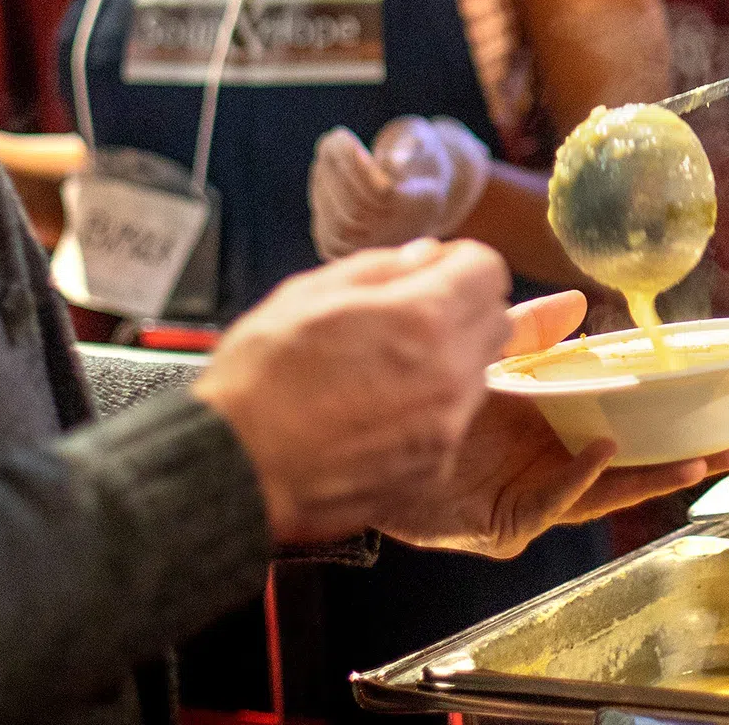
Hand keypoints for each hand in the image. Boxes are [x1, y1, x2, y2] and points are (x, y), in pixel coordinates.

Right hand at [196, 239, 512, 543]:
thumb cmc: (259, 378)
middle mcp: (450, 374)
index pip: (489, 270)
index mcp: (423, 318)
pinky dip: (428, 411)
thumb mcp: (307, 294)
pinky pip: (451, 423)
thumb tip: (426, 257)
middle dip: (462, 310)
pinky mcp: (433, 469)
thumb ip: (380, 269)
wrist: (234, 471)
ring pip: (475, 375)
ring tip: (384, 371)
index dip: (457, 264)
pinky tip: (376, 413)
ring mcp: (445, 428)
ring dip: (447, 363)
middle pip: (494, 322)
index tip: (429, 273)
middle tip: (409, 318)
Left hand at [309, 116, 492, 259]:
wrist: (420, 190)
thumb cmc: (417, 154)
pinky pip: (329, 240)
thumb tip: (393, 163)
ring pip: (339, 227)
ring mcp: (380, 251)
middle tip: (331, 141)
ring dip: (324, 185)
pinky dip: (321, 205)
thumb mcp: (421, 139)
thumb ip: (411, 145)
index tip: (341, 135)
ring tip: (328, 156)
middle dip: (336, 172)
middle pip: (356, 211)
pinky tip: (326, 180)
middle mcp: (405, 235)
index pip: (382, 194)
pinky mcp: (356, 258)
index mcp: (424, 205)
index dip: (356, 166)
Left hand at [377, 290, 728, 558]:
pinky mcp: (501, 525)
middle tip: (728, 449)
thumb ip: (532, 333)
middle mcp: (544, 466)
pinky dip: (577, 478)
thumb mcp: (490, 358)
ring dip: (647, 477)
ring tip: (693, 461)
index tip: (710, 404)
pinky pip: (549, 502)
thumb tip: (580, 302)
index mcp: (548, 428)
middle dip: (677, 460)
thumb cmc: (421, 402)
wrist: (357, 432)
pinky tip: (601, 452)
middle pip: (624, 468)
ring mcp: (526, 498)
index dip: (662, 418)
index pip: (618, 425)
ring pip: (600, 493)